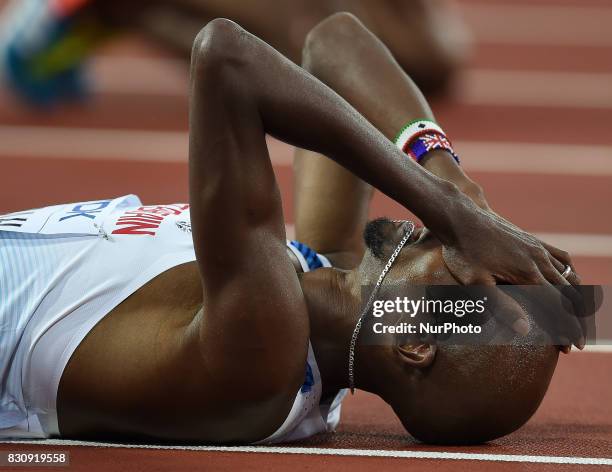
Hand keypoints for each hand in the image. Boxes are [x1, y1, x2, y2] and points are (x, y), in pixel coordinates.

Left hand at [441, 198, 584, 347]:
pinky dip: (570, 274)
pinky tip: (568, 282)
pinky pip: (561, 258)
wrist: (461, 218)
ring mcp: (538, 248)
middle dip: (575, 319)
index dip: (569, 328)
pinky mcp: (532, 240)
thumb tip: (525, 329)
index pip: (558, 307)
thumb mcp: (476, 283)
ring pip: (569, 276)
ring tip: (574, 316)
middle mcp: (539, 260)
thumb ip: (501, 306)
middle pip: (569, 294)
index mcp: (528, 274)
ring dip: (576, 298)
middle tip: (574, 340)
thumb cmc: (464, 252)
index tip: (575, 346)